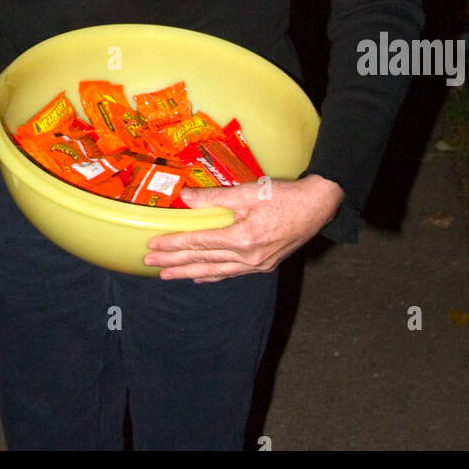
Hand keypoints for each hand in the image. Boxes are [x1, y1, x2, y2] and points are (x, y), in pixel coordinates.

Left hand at [143, 174, 345, 282]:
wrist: (317, 207)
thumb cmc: (284, 196)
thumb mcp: (248, 191)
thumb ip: (214, 197)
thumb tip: (185, 198)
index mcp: (242, 239)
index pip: (199, 243)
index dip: (174, 244)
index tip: (153, 246)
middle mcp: (248, 258)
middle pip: (203, 261)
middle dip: (174, 262)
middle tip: (150, 264)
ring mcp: (256, 265)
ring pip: (215, 271)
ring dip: (188, 272)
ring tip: (167, 275)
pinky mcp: (263, 265)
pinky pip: (231, 273)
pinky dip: (212, 275)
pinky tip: (200, 277)